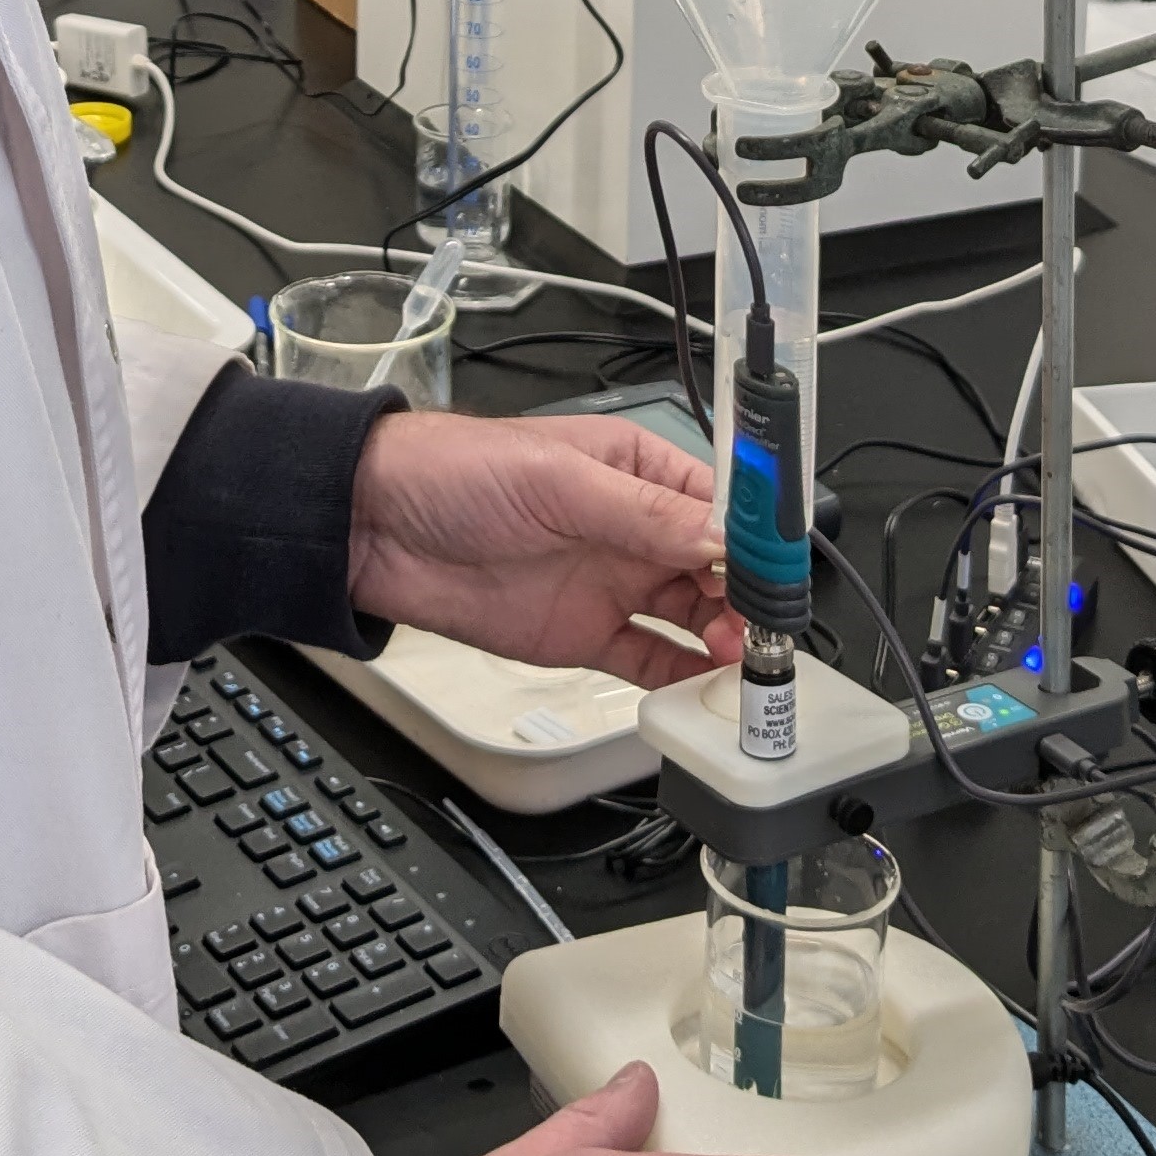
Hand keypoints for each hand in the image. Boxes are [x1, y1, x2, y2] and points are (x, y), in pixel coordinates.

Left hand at [346, 409, 735, 686]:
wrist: (375, 528)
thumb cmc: (453, 472)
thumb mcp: (556, 481)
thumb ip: (642, 513)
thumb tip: (719, 535)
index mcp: (635, 469)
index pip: (718, 505)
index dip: (755, 538)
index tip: (780, 571)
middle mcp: (631, 527)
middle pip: (715, 567)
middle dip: (748, 596)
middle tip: (767, 627)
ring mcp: (610, 583)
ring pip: (693, 616)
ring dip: (725, 637)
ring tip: (746, 659)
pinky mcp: (584, 634)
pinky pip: (649, 658)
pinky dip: (681, 675)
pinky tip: (706, 686)